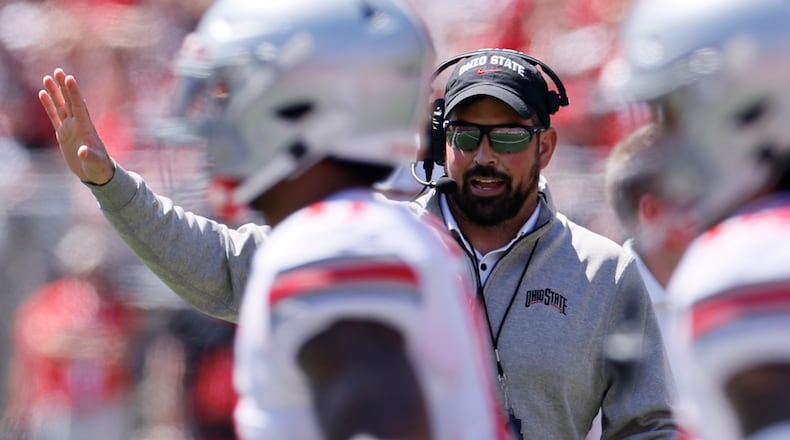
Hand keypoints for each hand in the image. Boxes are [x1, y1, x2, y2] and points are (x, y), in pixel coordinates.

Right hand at [38, 68, 114, 184]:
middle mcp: (78, 124)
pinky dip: (49, 106)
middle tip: (58, 71)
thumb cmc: (99, 167)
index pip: (79, 106)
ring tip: (47, 78)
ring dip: (55, 92)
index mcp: (86, 128)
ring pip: (61, 106)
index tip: (70, 78)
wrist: (96, 173)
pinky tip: (43, 94)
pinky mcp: (63, 134)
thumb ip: (90, 156)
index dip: (74, 93)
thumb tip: (82, 152)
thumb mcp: (96, 162)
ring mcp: (70, 128)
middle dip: (64, 86)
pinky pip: (54, 117)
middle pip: (69, 101)